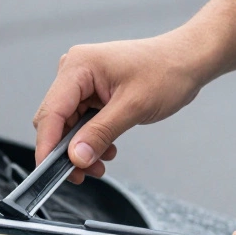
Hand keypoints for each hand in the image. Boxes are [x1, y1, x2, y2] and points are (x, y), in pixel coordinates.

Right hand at [33, 29, 216, 183]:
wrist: (188, 61)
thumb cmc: (166, 71)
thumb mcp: (133, 107)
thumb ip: (100, 134)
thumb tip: (75, 157)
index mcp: (78, 66)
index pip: (50, 112)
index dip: (47, 145)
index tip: (49, 172)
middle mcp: (75, 71)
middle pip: (55, 121)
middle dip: (67, 151)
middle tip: (84, 173)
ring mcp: (83, 82)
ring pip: (68, 125)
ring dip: (81, 148)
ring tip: (101, 164)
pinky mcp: (92, 92)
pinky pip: (81, 122)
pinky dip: (90, 139)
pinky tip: (107, 148)